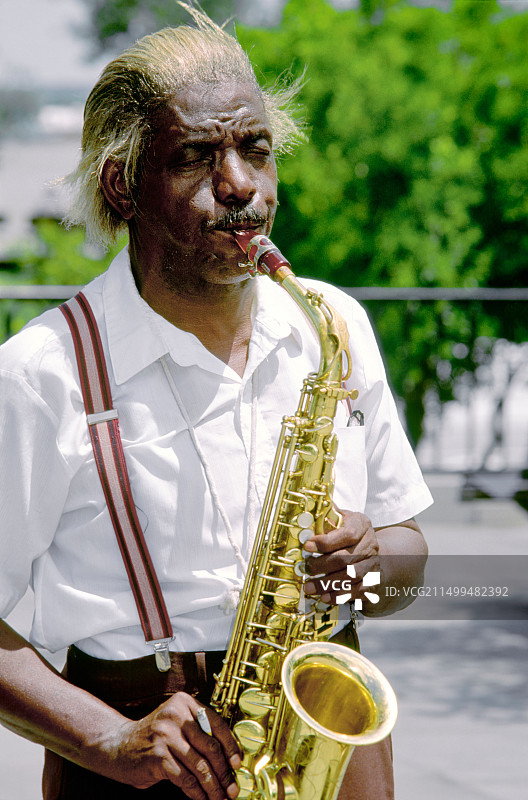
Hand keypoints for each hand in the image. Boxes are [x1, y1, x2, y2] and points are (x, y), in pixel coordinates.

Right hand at [108, 692, 241, 798]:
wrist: (119, 745)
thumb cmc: (154, 737)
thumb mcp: (176, 724)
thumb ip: (198, 731)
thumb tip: (228, 757)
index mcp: (185, 703)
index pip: (217, 724)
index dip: (231, 746)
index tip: (237, 764)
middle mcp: (176, 715)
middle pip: (211, 747)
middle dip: (224, 772)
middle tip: (232, 788)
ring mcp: (166, 735)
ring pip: (200, 766)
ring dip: (213, 787)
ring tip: (220, 798)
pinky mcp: (158, 757)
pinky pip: (185, 779)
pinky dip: (196, 792)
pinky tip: (201, 798)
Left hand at [303, 509, 379, 605]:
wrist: (371, 547)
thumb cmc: (349, 530)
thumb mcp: (341, 518)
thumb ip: (326, 516)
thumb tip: (305, 516)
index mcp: (362, 525)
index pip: (347, 534)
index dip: (326, 542)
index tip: (307, 546)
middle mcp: (370, 545)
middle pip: (347, 558)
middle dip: (322, 566)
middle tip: (305, 569)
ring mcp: (373, 564)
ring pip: (351, 577)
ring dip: (328, 584)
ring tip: (309, 587)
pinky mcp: (373, 581)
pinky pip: (358, 591)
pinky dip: (340, 595)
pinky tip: (325, 597)